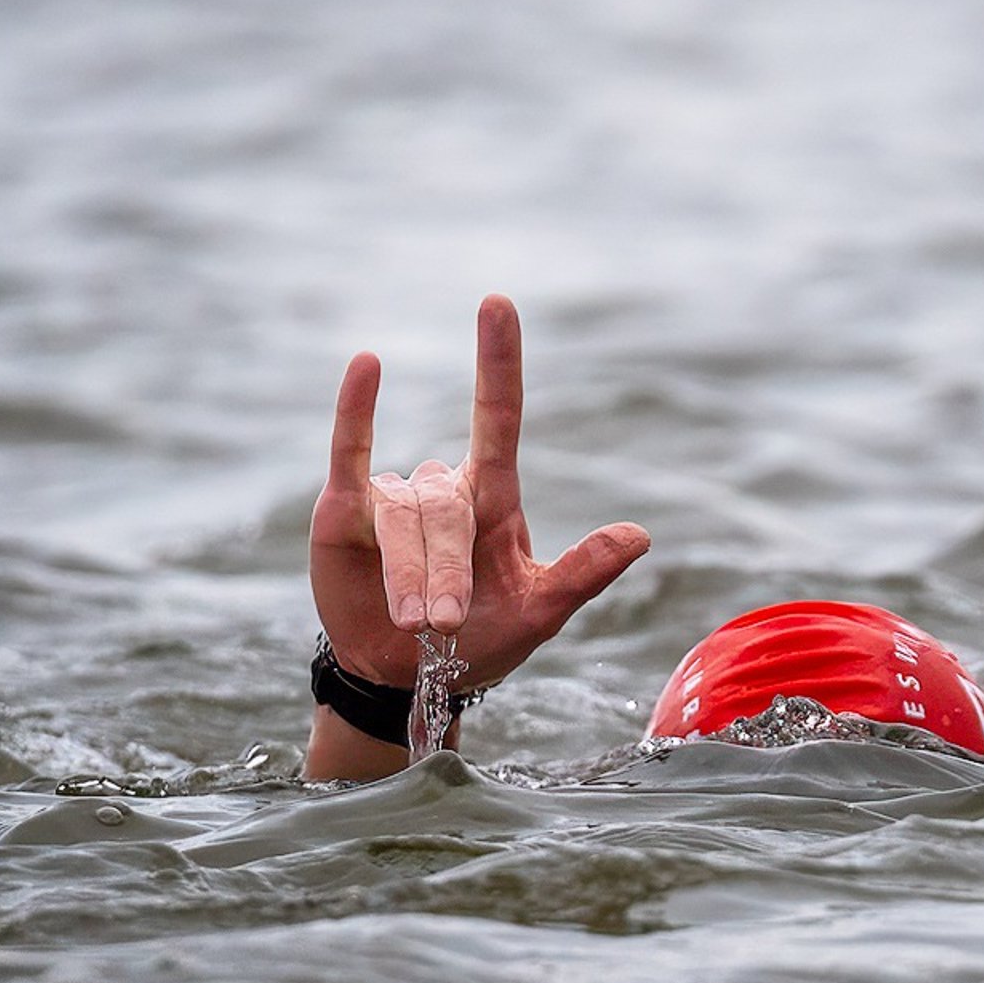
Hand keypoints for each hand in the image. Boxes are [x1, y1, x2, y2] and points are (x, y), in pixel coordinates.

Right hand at [309, 294, 649, 693]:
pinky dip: (356, 411)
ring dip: (409, 574)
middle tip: (445, 622)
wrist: (410, 678)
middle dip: (445, 570)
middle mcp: (444, 488)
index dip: (498, 362)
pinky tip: (368, 366)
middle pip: (448, 507)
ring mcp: (392, 497)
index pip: (497, 416)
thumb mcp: (541, 612)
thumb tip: (640, 535)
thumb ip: (583, 573)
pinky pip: (350, 454)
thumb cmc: (482, 641)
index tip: (498, 304)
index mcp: (493, 498)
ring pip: (403, 517)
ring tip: (415, 622)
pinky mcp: (343, 512)